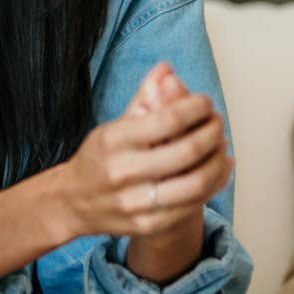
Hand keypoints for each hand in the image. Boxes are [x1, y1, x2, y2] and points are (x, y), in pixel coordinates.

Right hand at [54, 64, 232, 238]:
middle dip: (212, 132)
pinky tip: (219, 168)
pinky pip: (193, 205)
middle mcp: (123, 172)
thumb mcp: (114, 125)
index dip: (195, 108)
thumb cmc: (99, 158)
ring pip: (195, 182)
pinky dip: (214, 183)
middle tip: (217, 123)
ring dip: (218, 160)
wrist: (73, 203)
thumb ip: (143, 98)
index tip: (205, 102)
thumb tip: (167, 69)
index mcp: (114, 140)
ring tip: (221, 145)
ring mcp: (136, 202)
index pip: (168, 119)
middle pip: (186, 151)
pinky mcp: (148, 224)